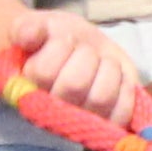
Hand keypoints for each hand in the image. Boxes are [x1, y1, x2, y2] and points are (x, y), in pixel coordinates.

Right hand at [2, 3, 150, 126]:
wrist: (78, 50)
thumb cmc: (53, 40)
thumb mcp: (37, 26)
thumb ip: (27, 28)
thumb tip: (27, 36)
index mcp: (28, 88)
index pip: (43, 72)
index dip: (58, 48)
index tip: (63, 39)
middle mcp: (51, 112)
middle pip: (74, 85)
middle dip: (85, 56)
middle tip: (85, 50)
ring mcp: (81, 122)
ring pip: (101, 98)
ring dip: (108, 70)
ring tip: (102, 62)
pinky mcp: (107, 124)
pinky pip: (122, 113)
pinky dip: (125, 88)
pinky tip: (116, 76)